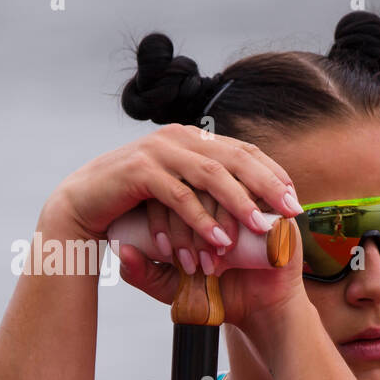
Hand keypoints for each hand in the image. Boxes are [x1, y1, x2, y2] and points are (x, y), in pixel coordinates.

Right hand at [43, 122, 301, 247]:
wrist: (84, 204)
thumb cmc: (138, 204)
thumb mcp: (181, 192)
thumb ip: (210, 191)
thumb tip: (256, 205)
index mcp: (194, 140)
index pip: (244, 151)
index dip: (273, 174)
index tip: (295, 200)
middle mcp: (180, 138)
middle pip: (236, 158)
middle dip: (267, 186)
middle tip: (291, 211)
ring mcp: (158, 150)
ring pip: (210, 175)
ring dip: (239, 203)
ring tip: (262, 228)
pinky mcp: (139, 171)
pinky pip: (179, 196)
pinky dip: (201, 220)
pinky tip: (220, 241)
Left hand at [117, 190, 308, 350]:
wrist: (259, 311)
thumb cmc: (216, 294)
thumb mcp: (170, 286)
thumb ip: (142, 273)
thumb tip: (124, 252)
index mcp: (191, 201)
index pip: (167, 188)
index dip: (162, 217)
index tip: (168, 256)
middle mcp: (220, 192)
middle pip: (193, 184)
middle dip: (186, 227)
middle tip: (190, 265)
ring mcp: (249, 196)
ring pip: (220, 189)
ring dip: (210, 227)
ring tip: (211, 264)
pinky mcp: (275, 207)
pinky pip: (252, 196)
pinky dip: (235, 222)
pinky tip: (227, 249)